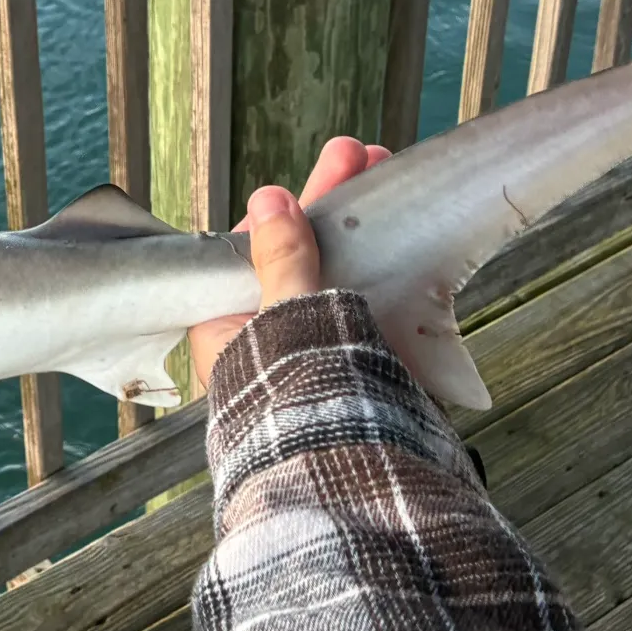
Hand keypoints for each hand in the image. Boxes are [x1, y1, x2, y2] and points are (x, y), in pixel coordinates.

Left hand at [189, 136, 389, 387]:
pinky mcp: (354, 364)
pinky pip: (363, 303)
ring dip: (359, 225)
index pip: (246, 253)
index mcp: (225, 332)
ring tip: (387, 169)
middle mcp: (265, 341)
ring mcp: (311, 352)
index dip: (282, 212)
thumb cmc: (302, 398)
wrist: (355, 476)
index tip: (313, 179)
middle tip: (361, 153)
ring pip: (332, 273)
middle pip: (294, 255)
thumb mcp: (286, 315)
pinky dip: (382, 269)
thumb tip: (268, 201)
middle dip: (329, 203)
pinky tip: (406, 235)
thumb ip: (281, 258)